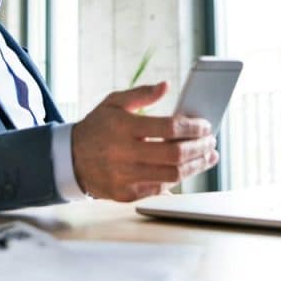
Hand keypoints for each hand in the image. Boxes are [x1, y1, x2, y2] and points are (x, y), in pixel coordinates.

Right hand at [71, 82, 218, 201]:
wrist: (70, 159)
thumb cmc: (97, 127)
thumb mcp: (113, 102)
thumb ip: (141, 94)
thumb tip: (166, 86)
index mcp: (123, 127)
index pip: (169, 128)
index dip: (193, 128)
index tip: (205, 126)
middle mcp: (123, 153)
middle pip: (175, 155)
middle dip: (199, 148)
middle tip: (211, 142)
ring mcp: (124, 176)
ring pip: (171, 176)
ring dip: (195, 166)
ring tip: (207, 157)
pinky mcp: (125, 194)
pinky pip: (159, 189)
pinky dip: (176, 179)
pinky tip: (186, 169)